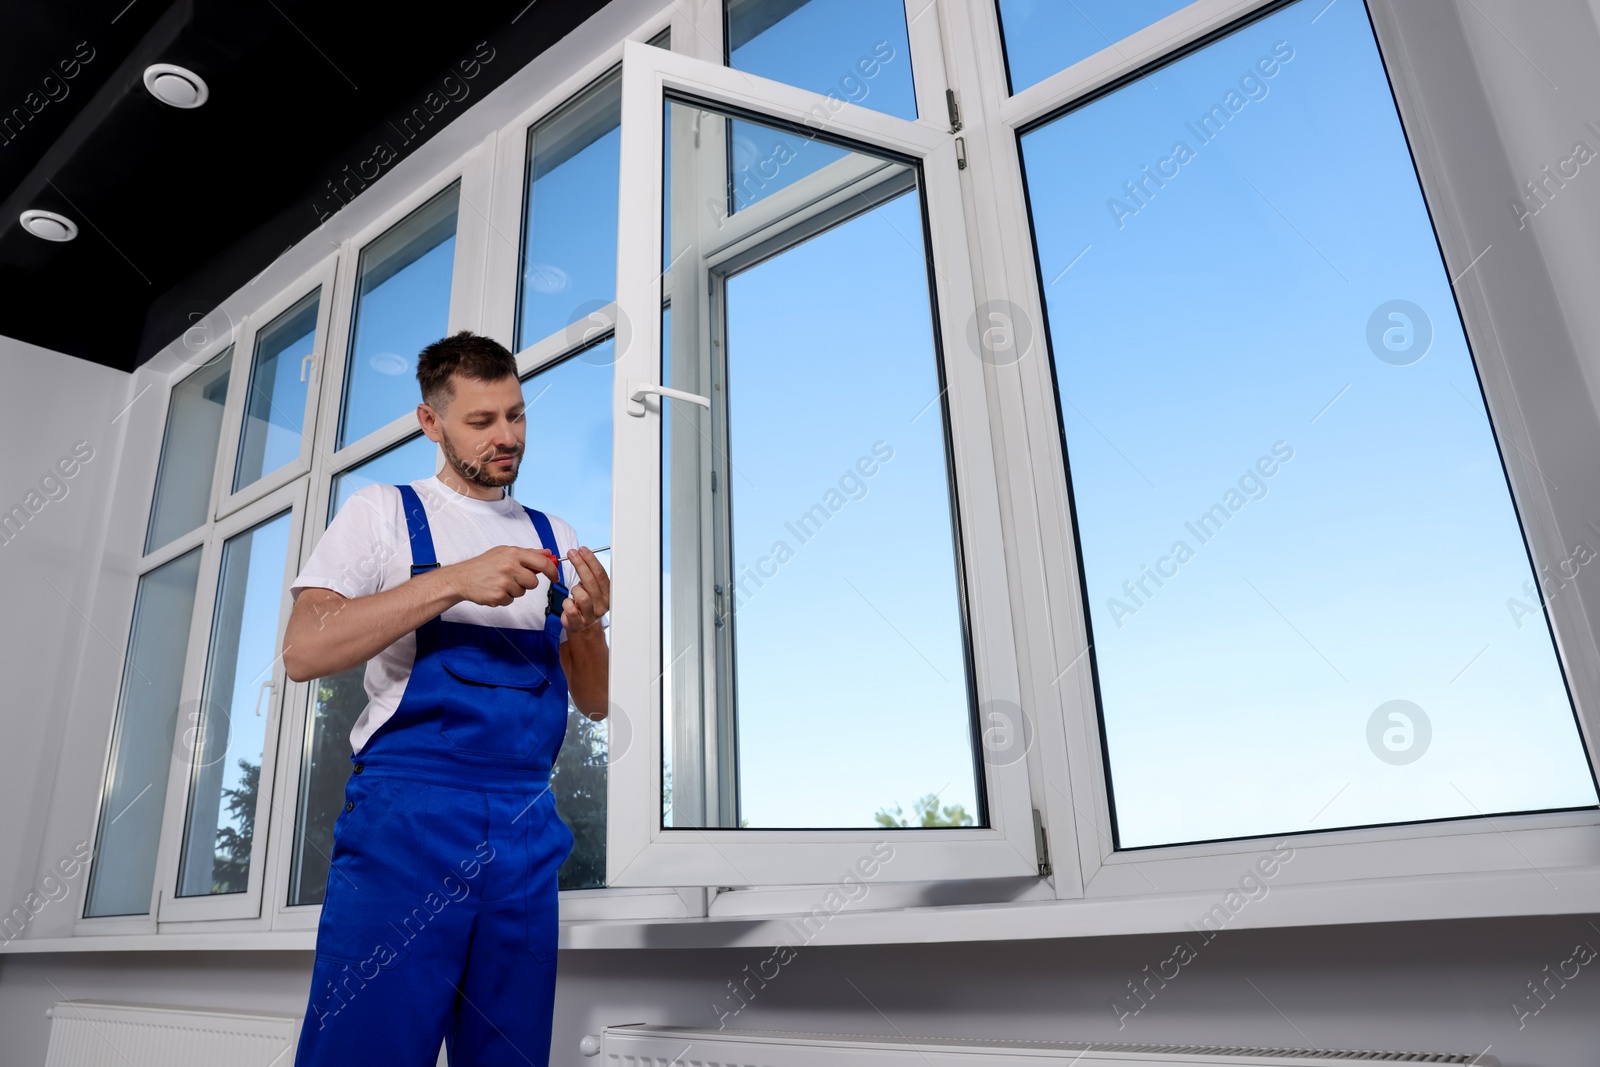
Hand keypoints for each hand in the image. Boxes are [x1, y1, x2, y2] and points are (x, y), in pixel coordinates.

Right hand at [443, 545, 558, 607]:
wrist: (462, 578)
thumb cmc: (484, 564)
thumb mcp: (505, 552)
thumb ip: (528, 553)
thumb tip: (548, 553)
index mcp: (513, 554)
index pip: (542, 563)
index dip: (553, 571)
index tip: (556, 577)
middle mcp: (510, 566)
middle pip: (533, 582)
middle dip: (526, 583)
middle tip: (513, 578)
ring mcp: (504, 582)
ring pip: (522, 592)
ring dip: (514, 590)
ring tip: (500, 583)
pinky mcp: (498, 596)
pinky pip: (511, 600)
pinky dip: (504, 597)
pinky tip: (494, 590)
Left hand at [556, 547, 609, 634]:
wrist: (582, 626)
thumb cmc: (586, 604)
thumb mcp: (592, 588)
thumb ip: (590, 574)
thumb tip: (581, 554)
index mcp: (607, 594)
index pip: (600, 574)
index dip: (591, 560)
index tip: (582, 550)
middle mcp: (601, 604)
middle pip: (591, 582)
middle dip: (580, 565)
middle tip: (572, 554)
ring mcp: (591, 615)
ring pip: (582, 596)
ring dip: (575, 590)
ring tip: (574, 591)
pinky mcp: (579, 623)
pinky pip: (570, 609)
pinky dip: (566, 603)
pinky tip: (569, 603)